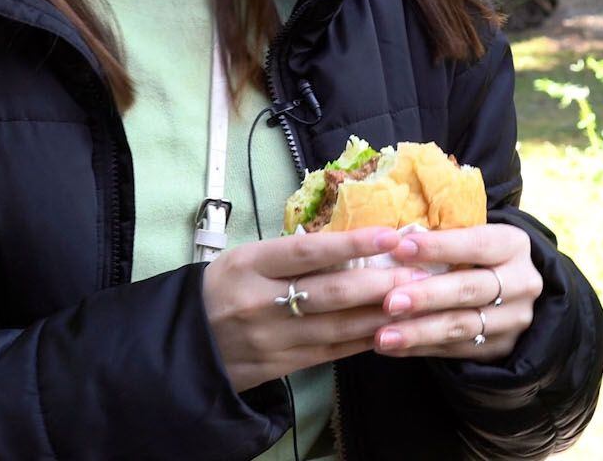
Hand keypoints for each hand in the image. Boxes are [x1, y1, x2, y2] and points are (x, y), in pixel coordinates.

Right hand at [202, 226, 428, 391]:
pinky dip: (362, 340)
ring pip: (337, 326)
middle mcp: (260, 301)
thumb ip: (292, 254)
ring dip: (380, 314)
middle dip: (381, 282)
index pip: (308, 250)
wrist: (182, 343)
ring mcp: (271, 338)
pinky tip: (389, 329)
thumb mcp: (246, 259)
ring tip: (416, 300)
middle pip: (331, 292)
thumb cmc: (223, 288)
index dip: (353, 243)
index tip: (392, 235)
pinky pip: (330, 353)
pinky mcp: (280, 366)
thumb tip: (354, 242)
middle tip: (420, 272)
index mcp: (250, 264)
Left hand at [370, 224, 541, 360]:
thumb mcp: (469, 236)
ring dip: (419, 331)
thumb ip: (439, 239)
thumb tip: (390, 243)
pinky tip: (392, 347)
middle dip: (427, 296)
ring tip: (383, 336)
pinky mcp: (502, 347)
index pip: (476, 244)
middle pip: (470, 289)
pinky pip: (456, 350)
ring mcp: (515, 318)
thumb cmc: (473, 254)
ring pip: (463, 326)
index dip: (438, 247)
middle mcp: (522, 282)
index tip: (399, 248)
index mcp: (514, 245)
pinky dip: (420, 348)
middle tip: (389, 302)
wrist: (508, 288)